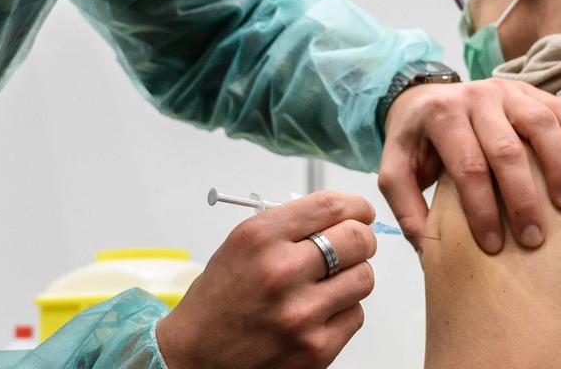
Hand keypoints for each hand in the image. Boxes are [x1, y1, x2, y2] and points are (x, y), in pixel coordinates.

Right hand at [156, 191, 377, 368]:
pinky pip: (356, 315)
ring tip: (327, 283)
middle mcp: (281, 272)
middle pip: (358, 240)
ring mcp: (301, 313)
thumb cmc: (218, 300)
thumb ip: (288, 227)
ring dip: (352, 277)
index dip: (355, 206)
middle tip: (353, 245)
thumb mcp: (240, 246)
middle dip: (360, 239)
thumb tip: (339, 215)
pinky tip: (318, 312)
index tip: (360, 212)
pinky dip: (343, 311)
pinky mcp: (316, 348)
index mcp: (259, 238)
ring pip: (364, 278)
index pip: (330, 206)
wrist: (196, 355)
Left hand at [377, 78, 560, 253]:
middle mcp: (475, 97)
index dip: (482, 208)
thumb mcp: (396, 171)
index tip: (494, 245)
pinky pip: (559, 108)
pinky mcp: (528, 90)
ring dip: (556, 166)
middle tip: (534, 238)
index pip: (467, 167)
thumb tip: (428, 248)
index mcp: (440, 116)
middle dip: (522, 198)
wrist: (424, 98)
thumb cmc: (416, 144)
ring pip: (539, 125)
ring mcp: (505, 90)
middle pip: (506, 150)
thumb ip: (406, 206)